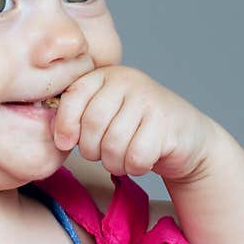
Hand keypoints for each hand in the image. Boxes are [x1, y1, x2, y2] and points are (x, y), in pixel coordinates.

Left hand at [52, 65, 218, 182]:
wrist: (186, 139)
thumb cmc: (136, 130)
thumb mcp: (105, 115)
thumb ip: (79, 116)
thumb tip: (56, 135)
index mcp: (108, 75)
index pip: (73, 96)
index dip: (64, 124)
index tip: (65, 142)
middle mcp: (129, 81)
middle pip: (92, 124)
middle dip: (91, 149)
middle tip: (102, 154)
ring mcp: (150, 100)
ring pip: (113, 144)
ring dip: (114, 162)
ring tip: (123, 158)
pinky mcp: (167, 124)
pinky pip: (135, 157)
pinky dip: (134, 167)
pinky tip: (142, 160)